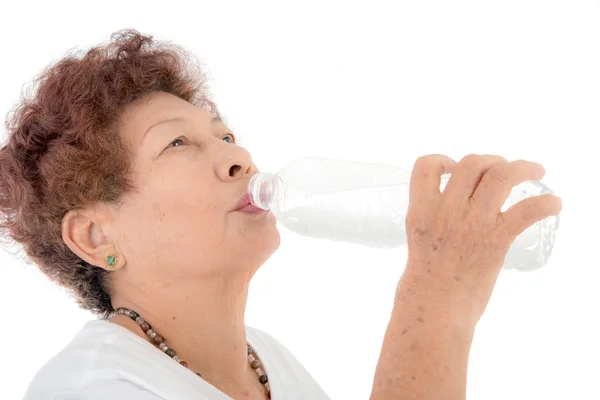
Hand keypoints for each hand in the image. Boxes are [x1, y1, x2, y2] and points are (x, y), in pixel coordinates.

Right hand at [402, 154, 561, 320]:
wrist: (435, 308)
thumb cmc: (425, 281)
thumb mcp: (419, 239)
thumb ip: (435, 220)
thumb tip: (457, 210)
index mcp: (421, 210)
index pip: (426, 167)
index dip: (442, 159)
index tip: (453, 167)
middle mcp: (446, 211)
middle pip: (471, 164)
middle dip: (491, 160)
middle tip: (502, 167)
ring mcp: (472, 223)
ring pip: (501, 175)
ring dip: (523, 168)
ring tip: (535, 170)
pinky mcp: (496, 239)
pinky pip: (527, 210)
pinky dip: (545, 204)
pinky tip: (554, 204)